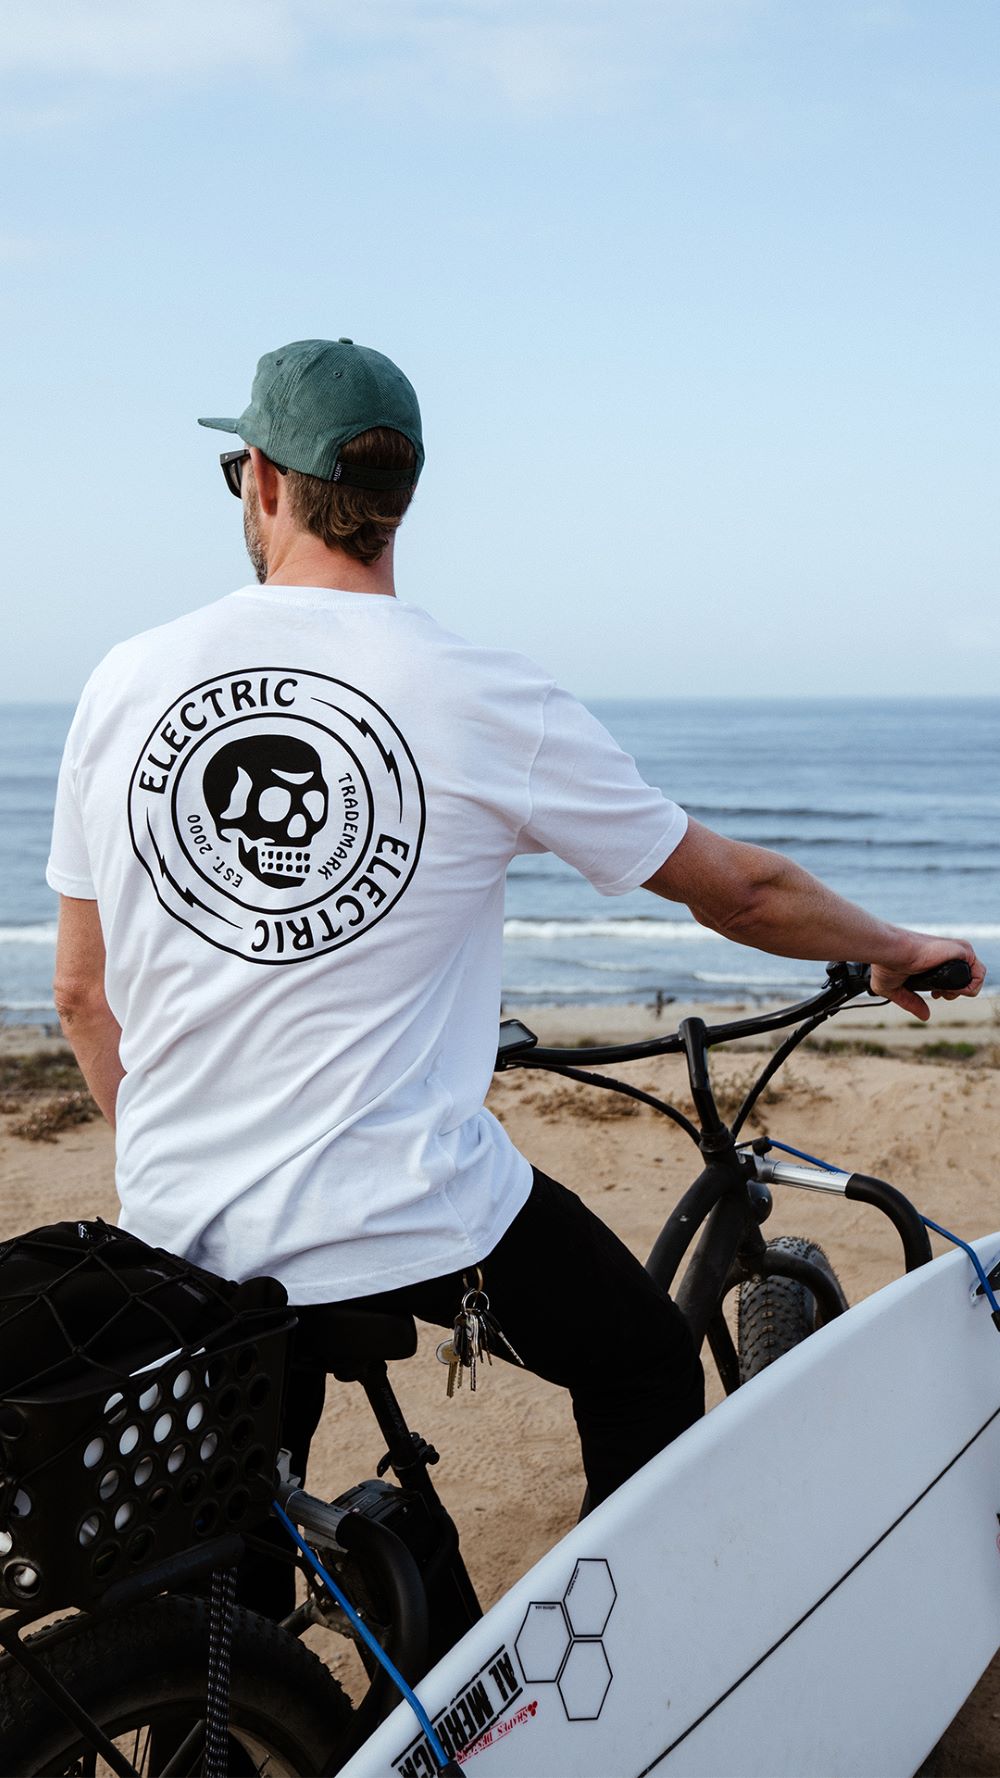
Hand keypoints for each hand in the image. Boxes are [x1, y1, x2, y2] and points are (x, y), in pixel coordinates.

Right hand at [870, 935, 985, 1021]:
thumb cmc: (886, 964)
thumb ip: (911, 1002)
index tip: (933, 994)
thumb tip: (925, 1016)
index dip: (947, 990)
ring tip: (943, 993)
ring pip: (975, 977)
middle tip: (938, 994)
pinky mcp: (964, 951)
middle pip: (967, 979)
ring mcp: (958, 951)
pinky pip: (978, 975)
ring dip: (961, 992)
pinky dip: (969, 988)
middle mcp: (948, 954)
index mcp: (935, 959)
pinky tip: (951, 990)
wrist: (889, 950)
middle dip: (955, 992)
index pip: (953, 977)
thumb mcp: (896, 989)